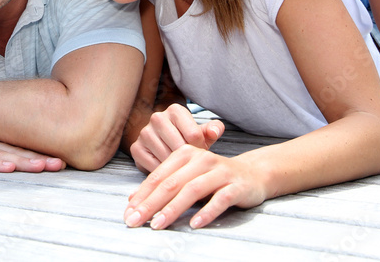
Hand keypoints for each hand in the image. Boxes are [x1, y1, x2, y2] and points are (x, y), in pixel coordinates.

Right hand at [0, 111, 65, 172]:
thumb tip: (9, 158)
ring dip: (24, 161)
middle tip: (63, 164)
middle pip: (18, 151)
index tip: (64, 160)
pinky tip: (7, 166)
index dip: (41, 154)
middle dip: (41, 159)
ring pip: (3, 155)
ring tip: (44, 166)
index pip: (21, 148)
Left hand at [123, 145, 265, 229]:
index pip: (158, 176)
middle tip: (135, 221)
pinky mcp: (236, 186)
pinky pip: (220, 200)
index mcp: (185, 154)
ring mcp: (220, 172)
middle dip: (150, 204)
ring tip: (158, 225)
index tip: (128, 214)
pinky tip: (194, 224)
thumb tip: (131, 200)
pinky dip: (206, 212)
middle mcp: (201, 159)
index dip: (141, 196)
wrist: (251, 174)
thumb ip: (162, 185)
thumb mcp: (186, 177)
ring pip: (192, 190)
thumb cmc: (212, 178)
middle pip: (171, 183)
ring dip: (173, 209)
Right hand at [130, 103, 224, 172]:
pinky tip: (170, 171)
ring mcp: (144, 133)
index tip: (202, 155)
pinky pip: (154, 167)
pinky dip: (164, 173)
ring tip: (183, 168)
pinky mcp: (136, 148)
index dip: (201, 150)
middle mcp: (157, 118)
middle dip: (189, 160)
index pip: (193, 134)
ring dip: (177, 168)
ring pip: (167, 158)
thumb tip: (215, 132)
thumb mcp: (203, 133)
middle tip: (194, 166)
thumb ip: (213, 130)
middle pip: (180, 147)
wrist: (166, 145)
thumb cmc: (187, 139)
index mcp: (175, 110)